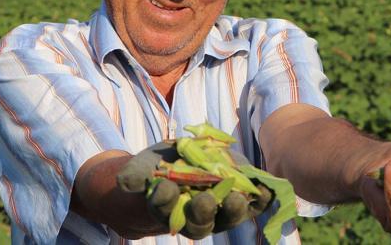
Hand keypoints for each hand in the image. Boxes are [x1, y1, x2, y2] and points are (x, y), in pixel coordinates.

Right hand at [117, 141, 272, 238]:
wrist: (179, 167)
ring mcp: (218, 212)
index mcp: (166, 210)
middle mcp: (193, 218)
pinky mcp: (237, 200)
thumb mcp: (142, 168)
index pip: (163, 208)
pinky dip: (260, 199)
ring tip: (240, 198)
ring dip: (235, 209)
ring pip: (227, 217)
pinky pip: (251, 204)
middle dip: (202, 211)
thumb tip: (124, 182)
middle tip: (205, 199)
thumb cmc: (155, 170)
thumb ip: (134, 175)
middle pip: (199, 222)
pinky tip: (267, 191)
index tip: (164, 188)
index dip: (163, 200)